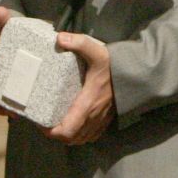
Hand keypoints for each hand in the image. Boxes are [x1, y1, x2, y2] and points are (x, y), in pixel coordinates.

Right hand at [0, 5, 14, 116]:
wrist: (24, 42)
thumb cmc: (12, 36)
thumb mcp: (8, 30)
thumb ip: (4, 21)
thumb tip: (0, 11)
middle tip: (11, 112)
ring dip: (6, 111)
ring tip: (21, 112)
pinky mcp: (12, 92)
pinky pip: (10, 104)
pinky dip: (17, 108)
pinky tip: (30, 109)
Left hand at [45, 30, 114, 145]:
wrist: (138, 74)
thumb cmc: (116, 65)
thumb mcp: (98, 51)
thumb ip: (80, 43)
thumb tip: (60, 38)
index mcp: (88, 104)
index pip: (67, 130)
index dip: (50, 132)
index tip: (39, 122)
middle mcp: (94, 116)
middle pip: (71, 138)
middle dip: (55, 134)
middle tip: (43, 122)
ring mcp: (101, 120)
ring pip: (81, 138)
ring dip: (67, 135)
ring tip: (55, 123)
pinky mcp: (106, 119)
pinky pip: (91, 135)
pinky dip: (80, 134)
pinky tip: (73, 123)